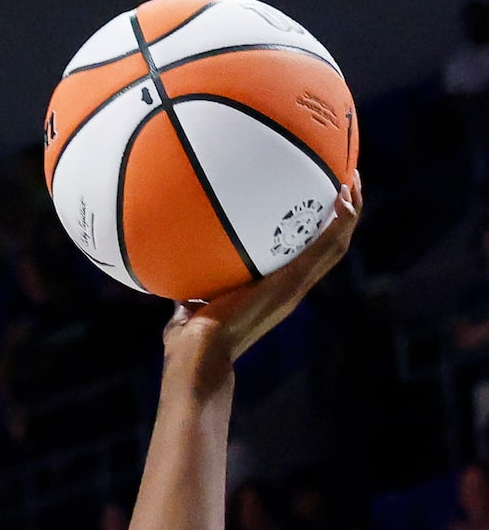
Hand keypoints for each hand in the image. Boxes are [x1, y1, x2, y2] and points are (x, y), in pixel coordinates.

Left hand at [165, 173, 361, 371]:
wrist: (198, 349)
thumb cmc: (189, 338)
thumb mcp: (192, 303)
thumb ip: (193, 288)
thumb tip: (176, 271)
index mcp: (274, 290)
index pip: (304, 258)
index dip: (316, 233)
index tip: (317, 203)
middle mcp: (291, 287)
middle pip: (329, 247)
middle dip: (342, 215)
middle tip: (347, 182)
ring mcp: (296, 284)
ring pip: (337, 243)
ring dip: (350, 212)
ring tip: (353, 180)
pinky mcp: (294, 280)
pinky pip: (328, 245)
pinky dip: (341, 221)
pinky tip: (344, 196)